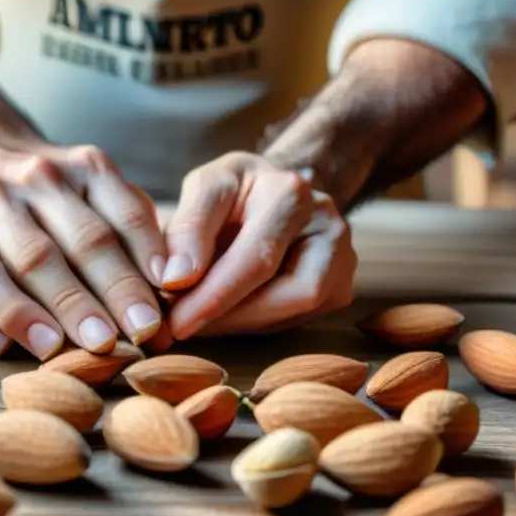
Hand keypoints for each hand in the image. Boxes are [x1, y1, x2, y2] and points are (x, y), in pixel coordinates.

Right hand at [0, 142, 167, 359]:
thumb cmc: (56, 201)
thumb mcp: (104, 194)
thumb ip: (139, 234)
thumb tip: (177, 288)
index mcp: (74, 171)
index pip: (112, 222)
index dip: (134, 273)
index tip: (152, 321)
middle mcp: (13, 188)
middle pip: (51, 250)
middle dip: (82, 300)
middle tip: (109, 342)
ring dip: (22, 312)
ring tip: (54, 348)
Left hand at [160, 152, 355, 337]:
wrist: (277, 191)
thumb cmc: (237, 192)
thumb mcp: (205, 189)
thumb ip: (187, 228)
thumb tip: (175, 279)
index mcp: (292, 194)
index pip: (256, 258)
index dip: (213, 296)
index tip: (173, 321)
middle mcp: (329, 226)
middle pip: (289, 293)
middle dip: (228, 316)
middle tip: (181, 326)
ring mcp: (342, 260)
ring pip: (296, 312)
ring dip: (241, 323)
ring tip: (198, 318)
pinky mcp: (339, 288)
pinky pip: (297, 319)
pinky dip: (255, 322)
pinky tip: (226, 313)